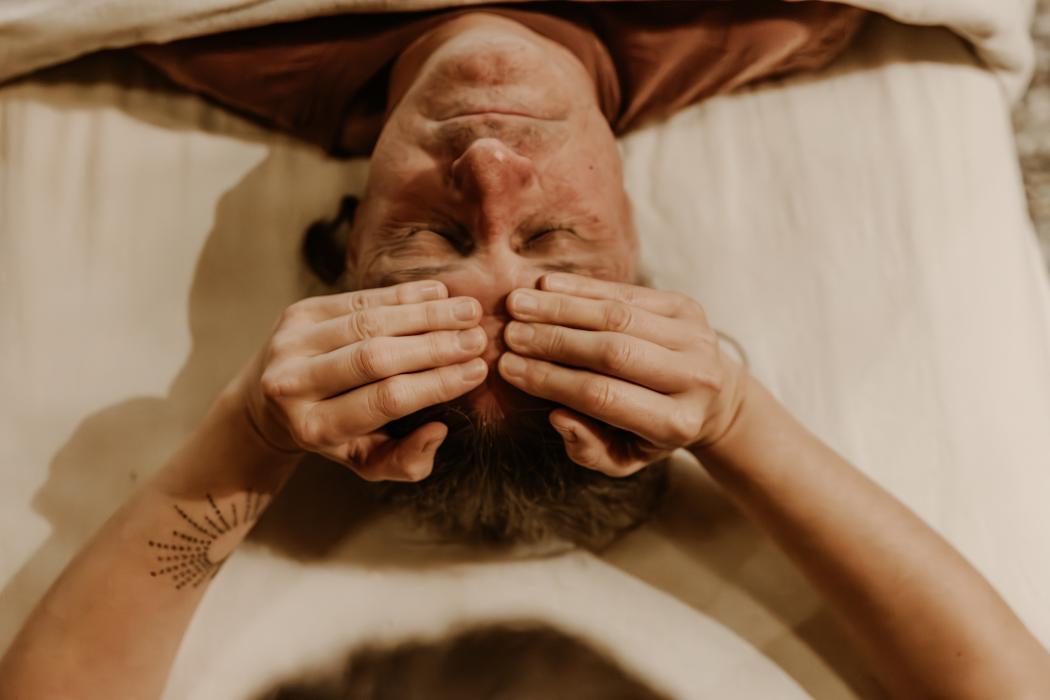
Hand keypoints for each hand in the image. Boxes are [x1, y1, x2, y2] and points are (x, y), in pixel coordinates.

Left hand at [242, 280, 487, 480]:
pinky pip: (359, 298)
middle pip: (376, 358)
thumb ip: (405, 461)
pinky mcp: (298, 313)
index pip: (386, 400)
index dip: (436, 383)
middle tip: (478, 339)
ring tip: (469, 311)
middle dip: (435, 346)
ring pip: (369, 322)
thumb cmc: (336, 435)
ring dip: (425, 314)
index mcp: (313, 428)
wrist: (273, 401)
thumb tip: (438, 432)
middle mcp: (293, 384)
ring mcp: (291, 343)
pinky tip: (440, 295)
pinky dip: (404, 295)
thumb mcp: (368, 461)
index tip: (477, 371)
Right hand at [497, 273, 744, 476]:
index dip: (551, 380)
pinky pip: (627, 292)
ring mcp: (694, 338)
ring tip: (518, 304)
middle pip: (612, 352)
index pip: (602, 396)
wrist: (712, 397)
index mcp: (675, 424)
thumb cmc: (653, 433)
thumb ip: (589, 449)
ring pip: (618, 316)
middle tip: (510, 334)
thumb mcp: (624, 458)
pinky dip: (583, 288)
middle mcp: (693, 378)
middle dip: (553, 341)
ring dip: (561, 308)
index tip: (508, 368)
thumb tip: (558, 417)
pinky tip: (546, 286)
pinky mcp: (687, 307)